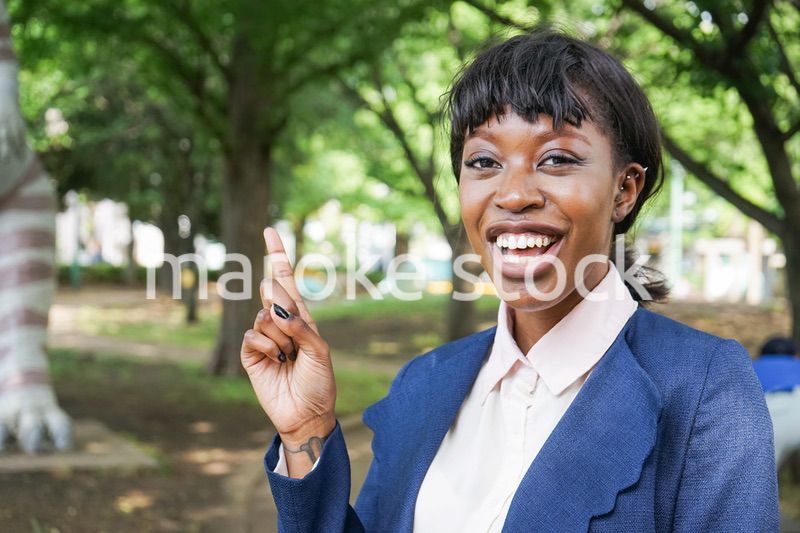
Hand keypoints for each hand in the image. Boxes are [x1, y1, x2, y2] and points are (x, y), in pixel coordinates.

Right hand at [240, 228, 335, 472]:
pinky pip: (251, 335)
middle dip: (280, 306)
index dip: (277, 255)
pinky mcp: (250, 353)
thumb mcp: (320, 351)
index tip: (270, 231)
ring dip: (279, 338)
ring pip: (263, 317)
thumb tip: (275, 310)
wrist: (306, 413)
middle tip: (291, 337)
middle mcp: (281, 322)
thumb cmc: (320, 382)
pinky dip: (265, 346)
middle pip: (271, 292)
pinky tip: (275, 360)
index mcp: (301, 317)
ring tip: (288, 359)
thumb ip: (301, 327)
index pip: (286, 280)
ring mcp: (264, 337)